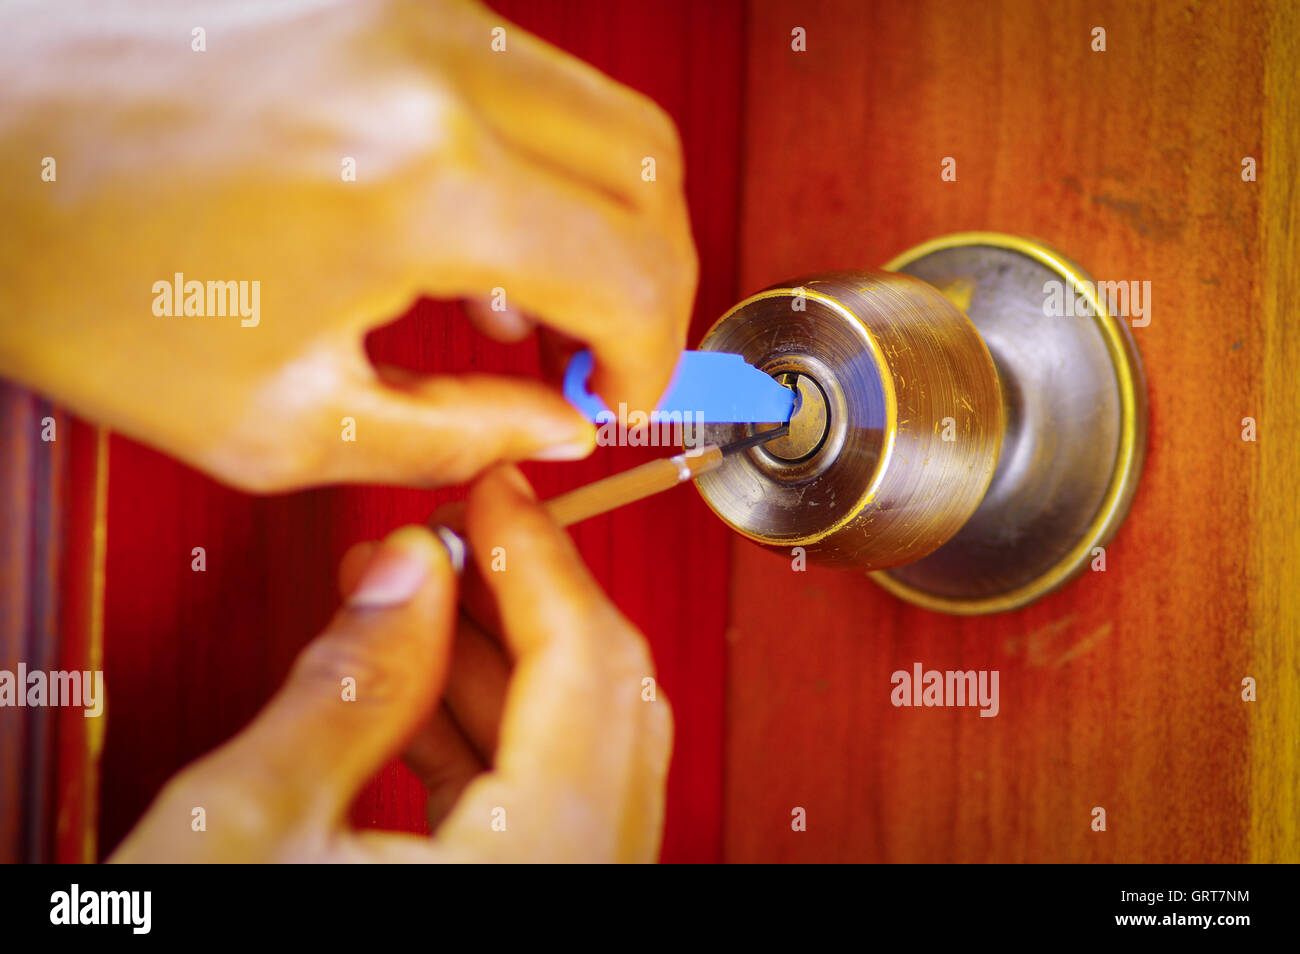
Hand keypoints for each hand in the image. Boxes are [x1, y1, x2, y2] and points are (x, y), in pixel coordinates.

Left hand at [0, 0, 696, 490]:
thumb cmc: (80, 269)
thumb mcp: (279, 419)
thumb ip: (453, 435)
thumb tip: (554, 427)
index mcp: (417, 179)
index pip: (631, 268)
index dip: (655, 353)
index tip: (625, 395)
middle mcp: (431, 64)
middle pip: (648, 166)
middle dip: (654, 277)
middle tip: (607, 350)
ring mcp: (407, 7)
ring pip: (596, 109)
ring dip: (599, 214)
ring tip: (526, 303)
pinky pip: (518, 76)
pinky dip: (535, 161)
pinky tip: (472, 229)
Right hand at [108, 465, 672, 862]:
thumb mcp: (248, 829)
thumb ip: (348, 683)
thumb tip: (408, 572)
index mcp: (541, 864)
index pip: (588, 659)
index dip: (543, 554)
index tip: (500, 494)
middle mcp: (585, 888)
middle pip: (608, 699)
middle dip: (531, 601)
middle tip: (468, 538)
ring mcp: (567, 907)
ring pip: (585, 753)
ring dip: (510, 667)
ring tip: (426, 605)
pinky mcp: (530, 918)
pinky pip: (548, 810)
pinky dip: (495, 742)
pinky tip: (420, 697)